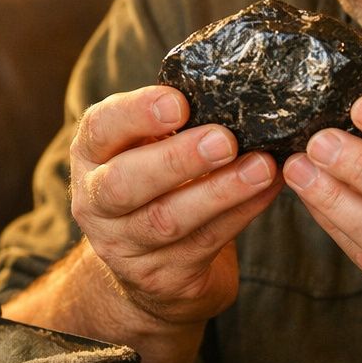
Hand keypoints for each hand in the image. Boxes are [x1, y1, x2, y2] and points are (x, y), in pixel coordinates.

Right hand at [70, 86, 282, 326]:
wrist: (149, 274)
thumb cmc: (158, 188)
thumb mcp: (149, 150)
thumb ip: (174, 123)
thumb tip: (238, 84)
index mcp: (92, 157)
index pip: (100, 129)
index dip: (136, 114)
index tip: (178, 102)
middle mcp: (96, 204)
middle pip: (125, 183)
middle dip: (177, 159)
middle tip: (224, 139)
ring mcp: (125, 247)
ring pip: (167, 220)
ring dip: (219, 192)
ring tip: (262, 167)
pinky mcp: (163, 278)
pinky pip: (205, 243)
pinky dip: (241, 214)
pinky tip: (269, 191)